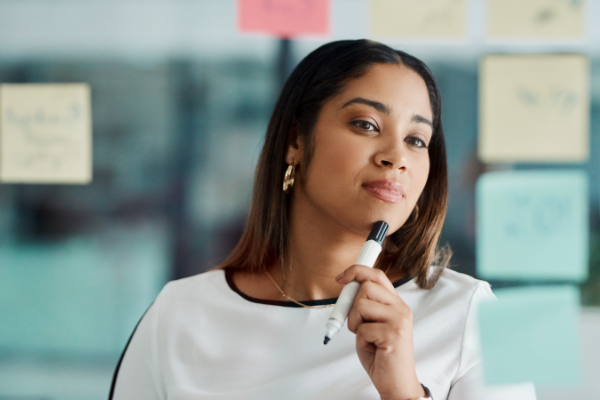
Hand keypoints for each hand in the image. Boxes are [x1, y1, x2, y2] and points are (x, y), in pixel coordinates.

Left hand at [336, 265, 424, 399]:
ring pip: (361, 305)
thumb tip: (347, 285)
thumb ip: (364, 305)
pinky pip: (362, 328)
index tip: (341, 278)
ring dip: (355, 323)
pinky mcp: (393, 334)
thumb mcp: (371, 323)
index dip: (357, 271)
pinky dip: (360, 340)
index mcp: (396, 303)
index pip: (377, 275)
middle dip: (352, 306)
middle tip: (356, 324)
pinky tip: (372, 348)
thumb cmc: (381, 354)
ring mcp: (399, 320)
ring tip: (366, 338)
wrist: (396, 383)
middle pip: (366, 287)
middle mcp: (401, 308)